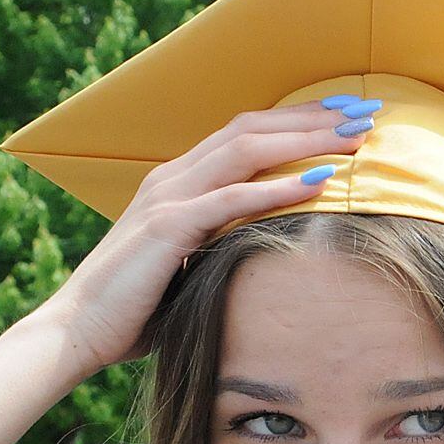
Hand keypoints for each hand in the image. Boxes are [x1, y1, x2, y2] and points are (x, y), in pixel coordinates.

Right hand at [42, 100, 372, 373]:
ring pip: (246, 149)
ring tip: (353, 138)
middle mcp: (173, 177)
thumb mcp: (189, 266)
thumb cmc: (135, 310)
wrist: (76, 331)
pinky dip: (277, 188)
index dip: (298, 119)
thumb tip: (271, 254)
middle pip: (253, 128)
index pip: (246, 133)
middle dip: (313, 117)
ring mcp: (167, 197)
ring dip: (304, 140)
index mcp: (179, 181)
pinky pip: (230, 198)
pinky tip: (319, 183)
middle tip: (366, 111)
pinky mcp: (166, 227)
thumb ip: (224, 247)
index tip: (347, 116)